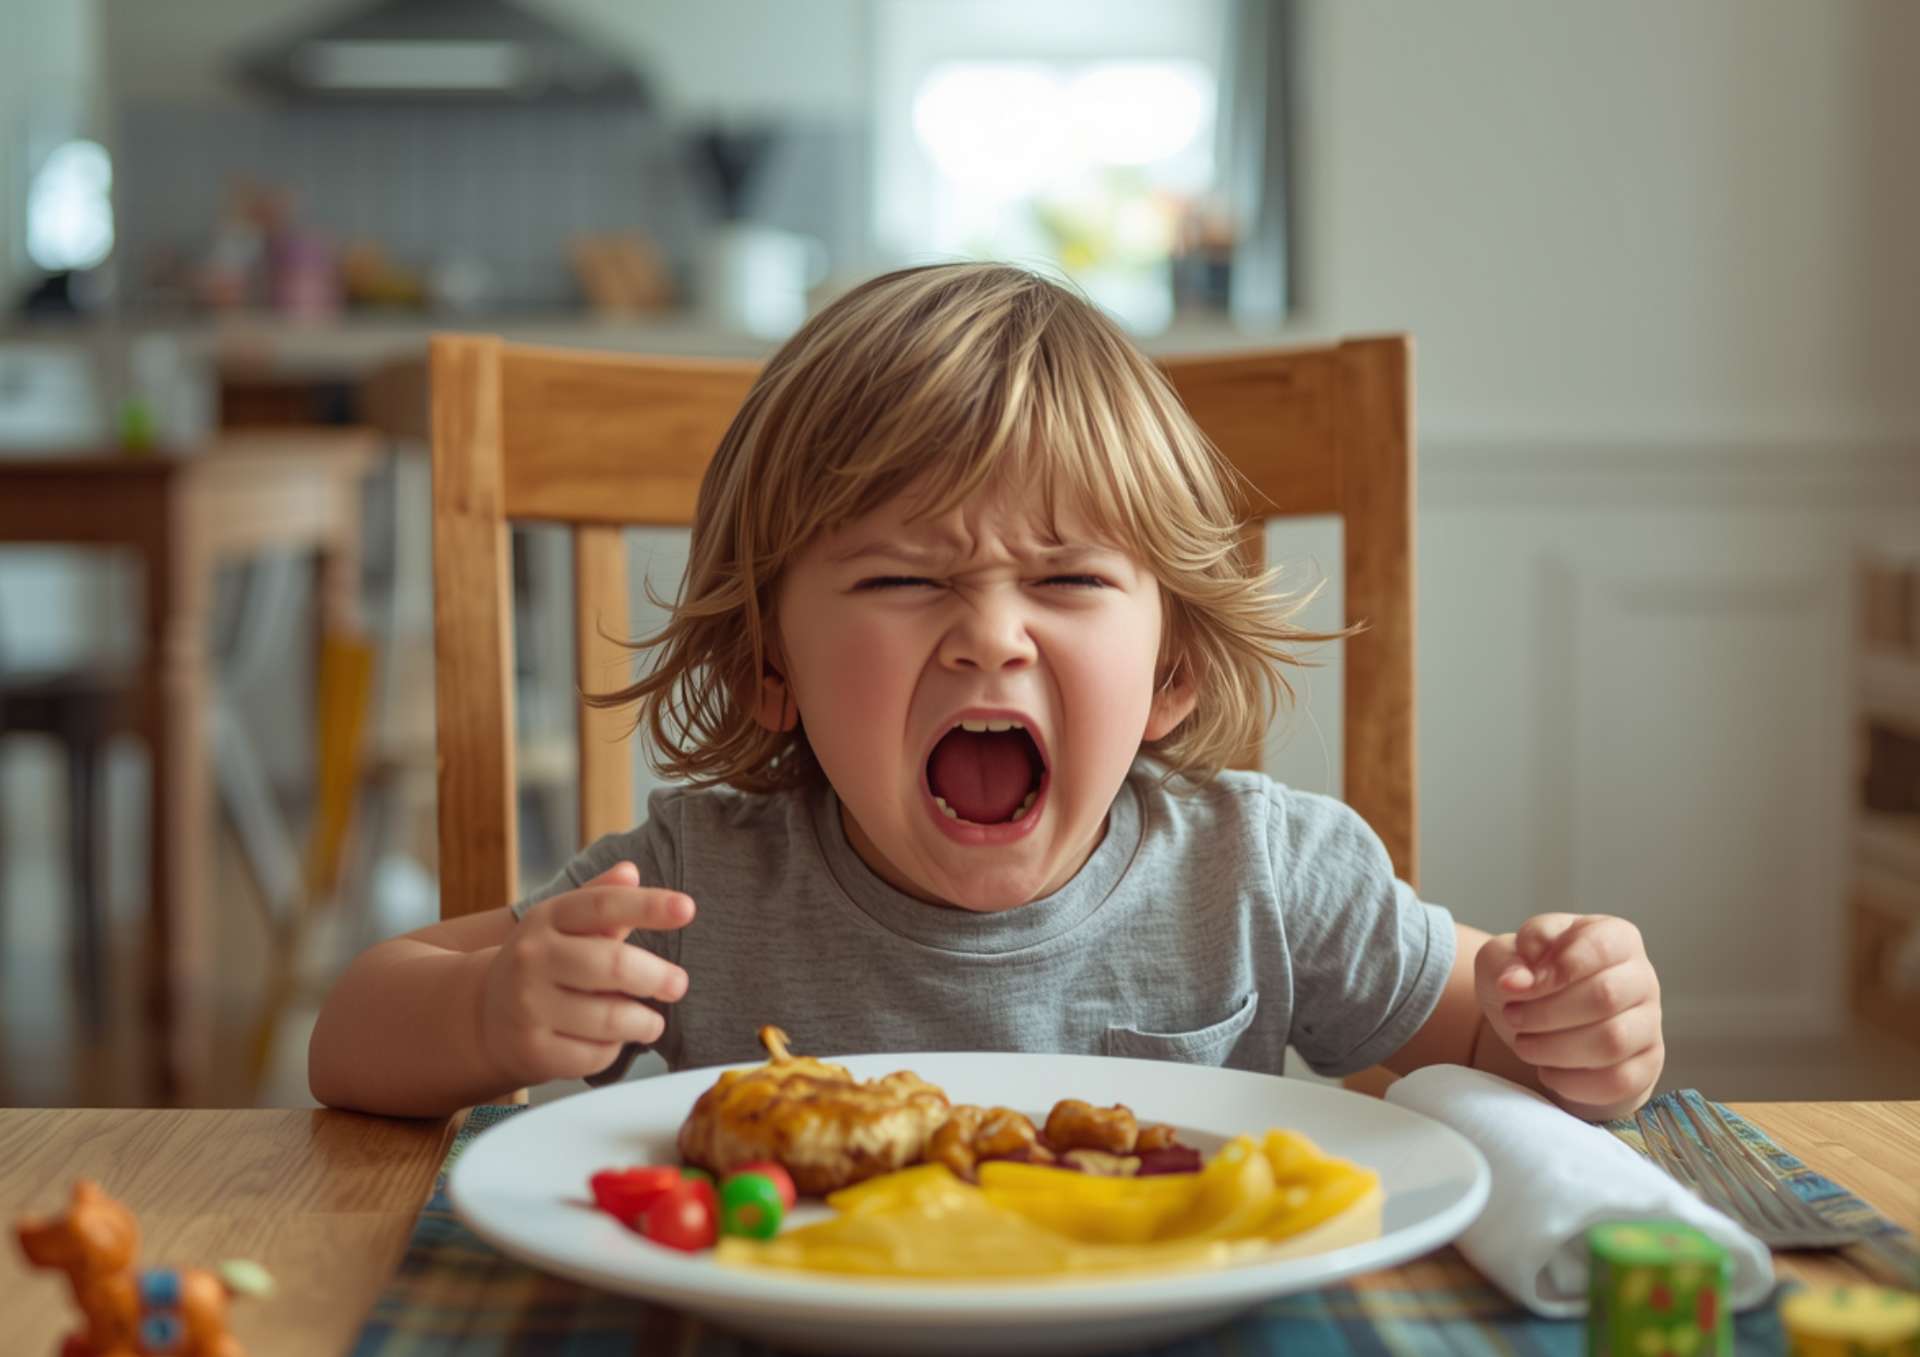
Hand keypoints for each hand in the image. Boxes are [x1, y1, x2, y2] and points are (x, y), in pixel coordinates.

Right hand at [479, 862, 693, 1085]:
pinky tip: (612, 1041)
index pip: (603, 905)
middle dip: (657, 977)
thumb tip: (630, 871)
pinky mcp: (532, 1050)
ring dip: (644, 1022)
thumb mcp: (564, 924)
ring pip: (609, 1018)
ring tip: (652, 1022)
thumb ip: (601, 897)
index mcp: (547, 918)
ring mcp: (528, 1006)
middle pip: (613, 965)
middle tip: (678, 985)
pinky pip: (594, 1055)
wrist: (485, 1015)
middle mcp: (532, 958)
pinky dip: (614, 1050)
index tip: (688, 909)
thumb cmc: (545, 962)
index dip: (649, 905)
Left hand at [1475, 913, 1662, 1116]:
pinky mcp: (1645, 1068)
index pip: (1598, 948)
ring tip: (1522, 1044)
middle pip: (1605, 996)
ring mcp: (1649, 1025)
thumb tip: (1516, 981)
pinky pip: (1618, 1081)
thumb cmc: (1528, 982)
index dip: (1552, 971)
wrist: (1538, 1027)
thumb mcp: (1505, 956)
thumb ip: (1509, 958)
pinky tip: (1546, 1071)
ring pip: (1612, 1042)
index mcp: (1616, 937)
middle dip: (1545, 1012)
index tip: (1511, 987)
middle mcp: (1641, 978)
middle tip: (1511, 1016)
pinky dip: (1572, 1081)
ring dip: (1554, 1048)